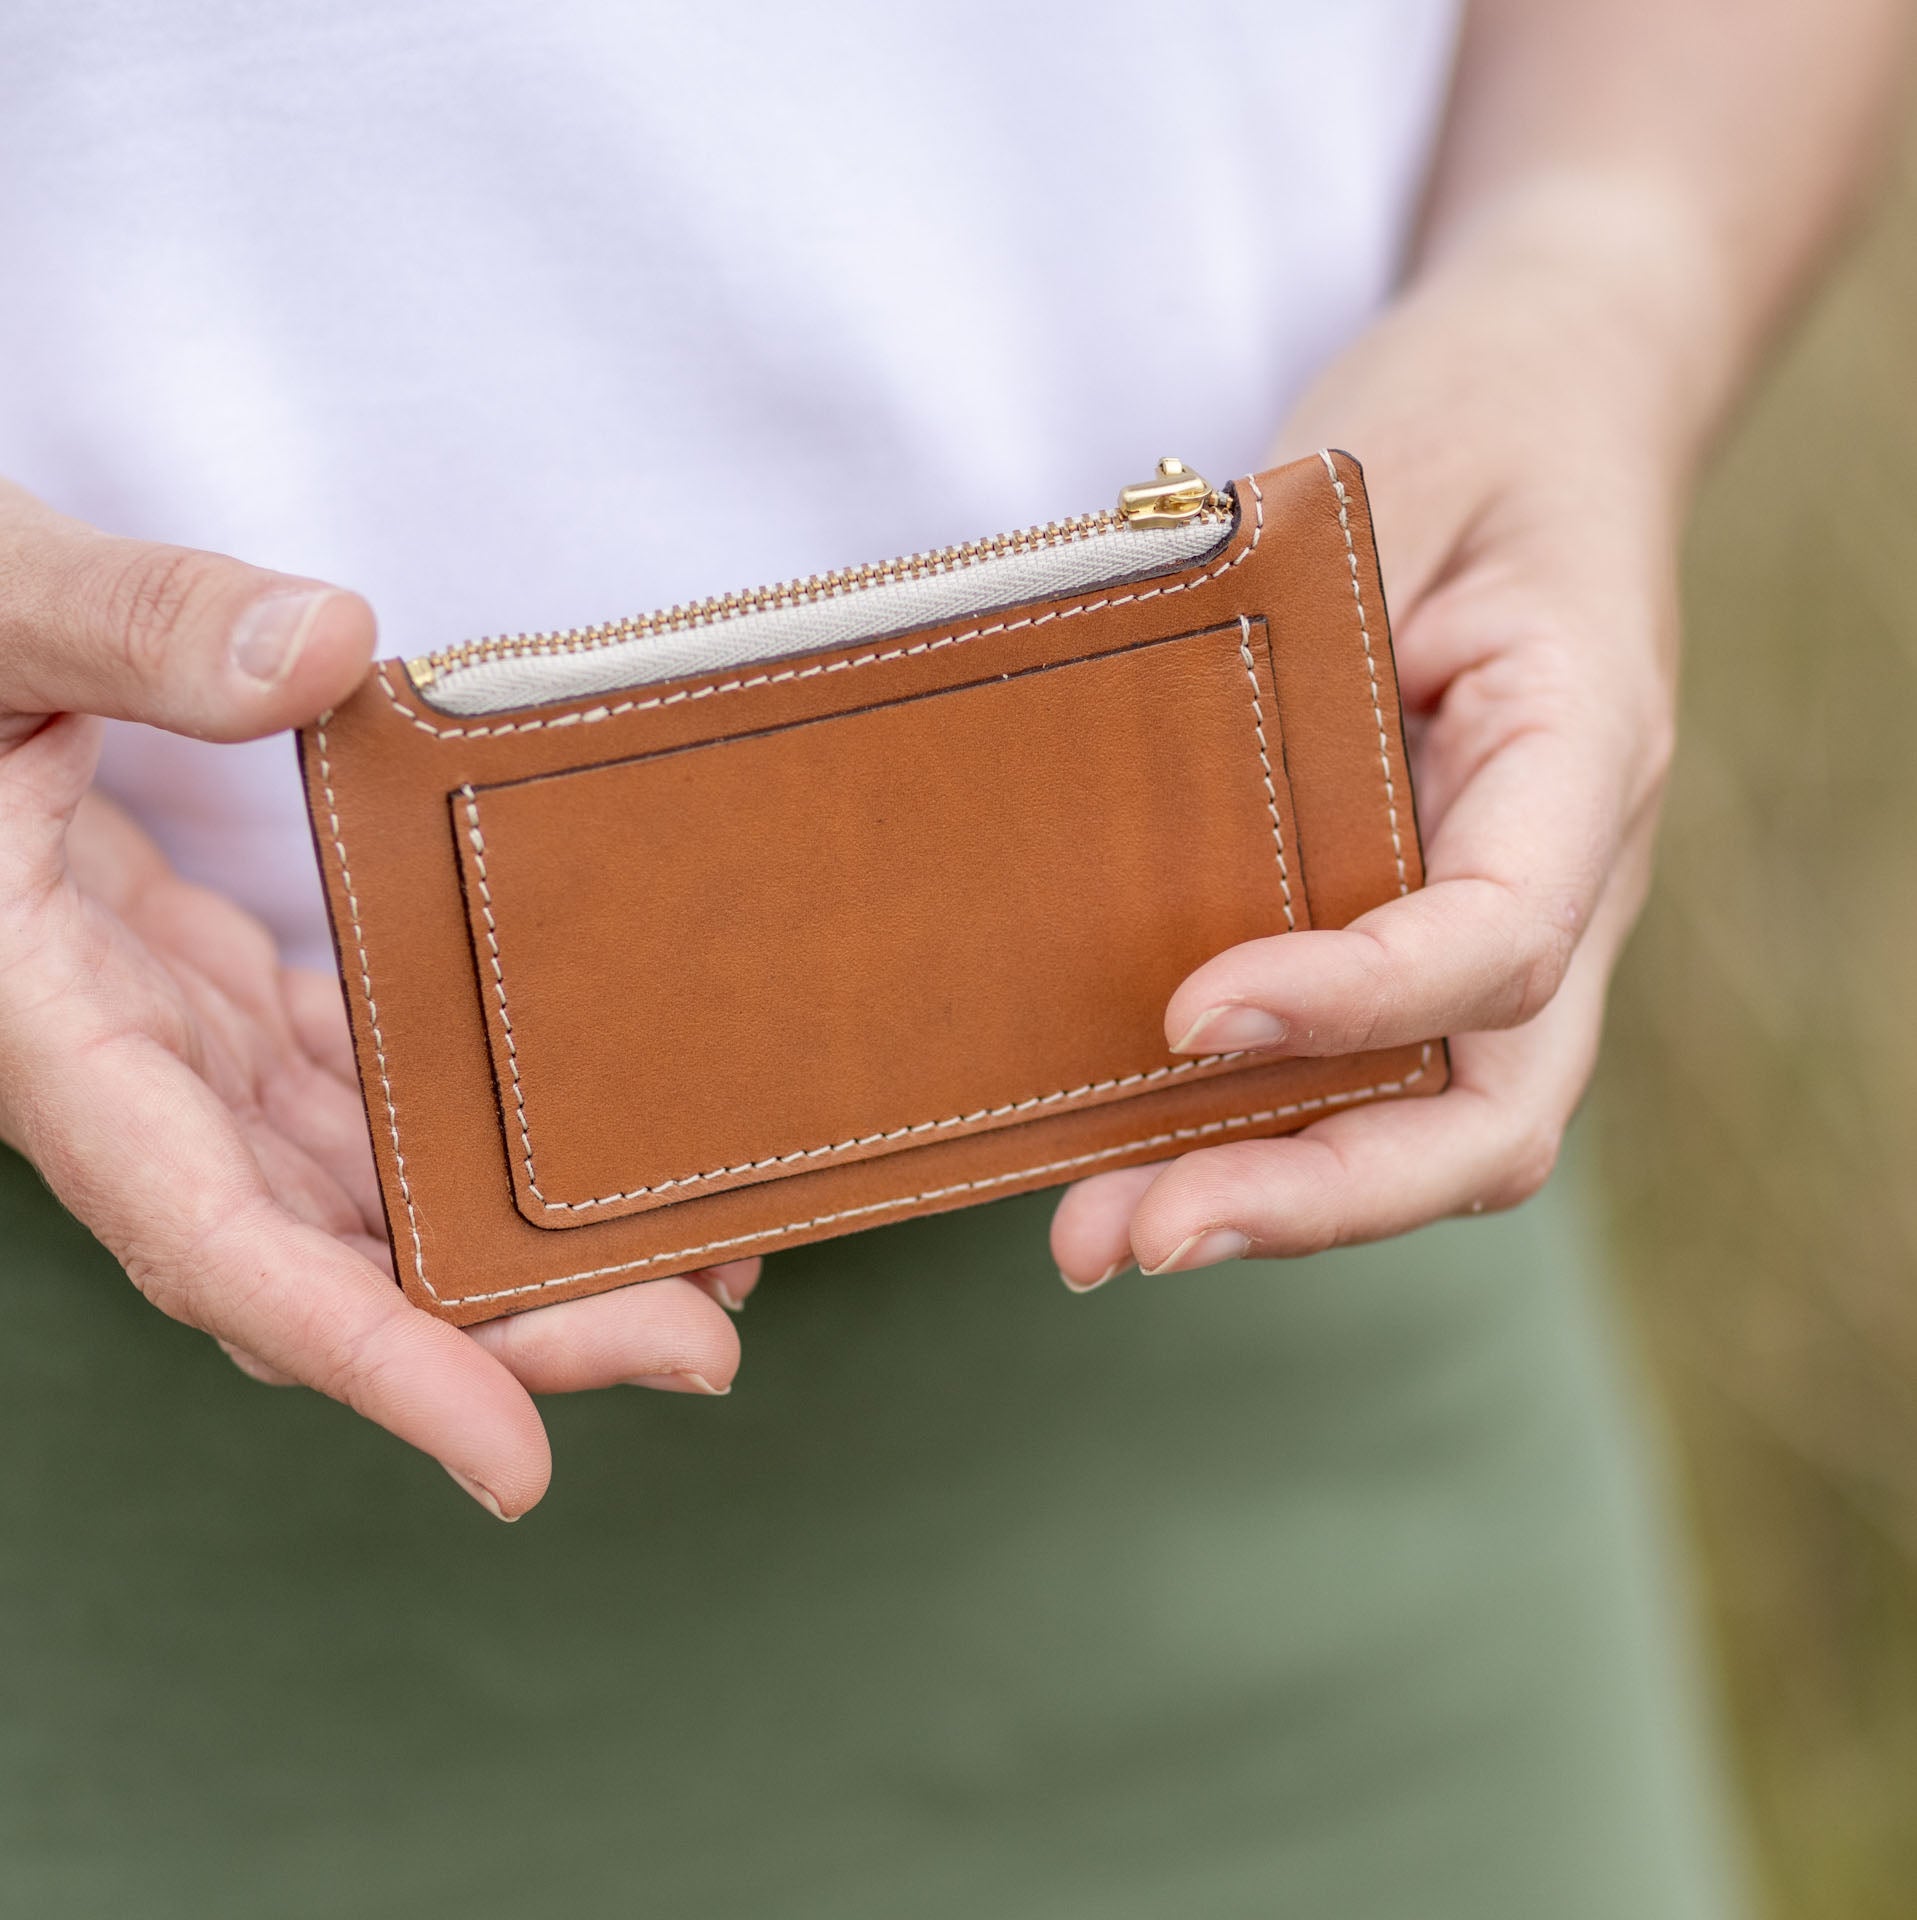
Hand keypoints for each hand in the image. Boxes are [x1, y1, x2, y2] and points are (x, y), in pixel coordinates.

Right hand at [0, 480, 758, 1517]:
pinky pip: (346, 1103)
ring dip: (504, 1246)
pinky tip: (565, 1139)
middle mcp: (119, 1078)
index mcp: (44, 1028)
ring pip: (351, 1198)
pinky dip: (455, 1142)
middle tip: (698, 1345)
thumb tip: (327, 648)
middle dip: (507, 1329)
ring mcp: (168, 1050)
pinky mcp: (204, 1004)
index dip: (368, 1361)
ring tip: (683, 1252)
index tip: (513, 1460)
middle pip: (324, 1259)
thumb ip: (125, 627)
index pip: (215, 1245)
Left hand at [1052, 243, 1679, 1284]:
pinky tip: (1130, 1150)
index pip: (1501, 935)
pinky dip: (1262, 1130)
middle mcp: (1563, 873)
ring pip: (1430, 1124)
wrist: (1550, 406)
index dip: (1356, 1000)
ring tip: (1093, 1233)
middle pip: (1490, 1111)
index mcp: (1580, 749)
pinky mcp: (1425, 928)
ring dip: (1273, 1195)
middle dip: (1317, 1194)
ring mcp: (1504, 920)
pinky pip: (1371, 1072)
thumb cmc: (1468, 425)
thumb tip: (1112, 790)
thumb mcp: (1376, 481)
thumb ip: (1281, 628)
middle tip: (1134, 1235)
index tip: (1191, 1013)